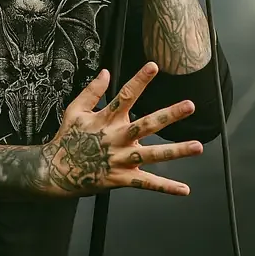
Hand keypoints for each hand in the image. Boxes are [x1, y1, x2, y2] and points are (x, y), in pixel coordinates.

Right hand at [40, 62, 201, 195]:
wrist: (55, 171)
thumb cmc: (67, 138)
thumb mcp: (75, 110)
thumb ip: (92, 91)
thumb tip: (106, 72)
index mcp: (106, 119)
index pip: (125, 96)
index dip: (139, 80)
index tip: (154, 66)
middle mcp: (117, 138)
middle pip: (146, 125)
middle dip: (169, 115)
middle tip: (190, 106)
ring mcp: (121, 160)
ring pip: (153, 155)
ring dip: (176, 151)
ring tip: (198, 147)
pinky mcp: (122, 179)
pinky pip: (147, 184)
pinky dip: (166, 188)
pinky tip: (185, 189)